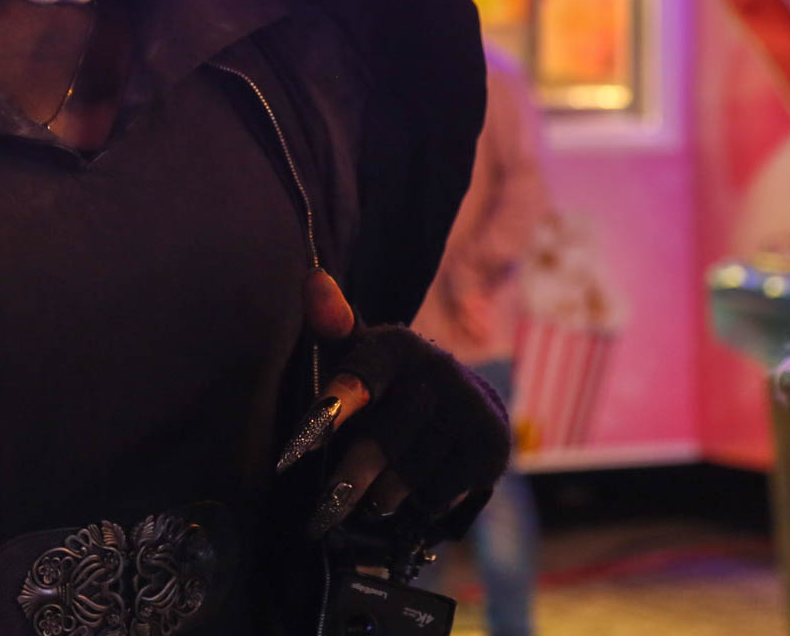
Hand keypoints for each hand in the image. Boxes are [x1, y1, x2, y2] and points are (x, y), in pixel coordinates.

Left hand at [276, 270, 510, 539]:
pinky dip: (417, 504)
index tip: (299, 446)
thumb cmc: (389, 382)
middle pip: (380, 442)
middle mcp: (439, 370)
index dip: (332, 412)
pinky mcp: (490, 449)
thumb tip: (311, 277)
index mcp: (397, 345)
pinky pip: (435, 496)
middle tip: (324, 511)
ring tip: (371, 500)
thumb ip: (330, 325)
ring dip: (381, 498)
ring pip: (406, 478)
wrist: (466, 403)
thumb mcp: (359, 353)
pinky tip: (414, 493)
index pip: (361, 379)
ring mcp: (469, 410)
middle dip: (349, 479)